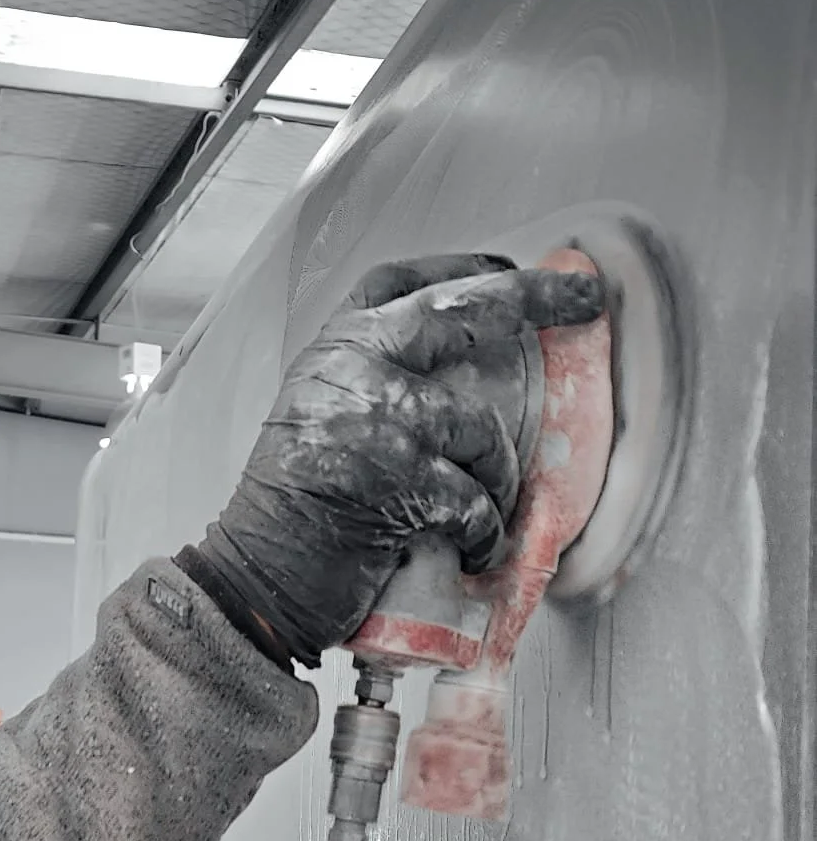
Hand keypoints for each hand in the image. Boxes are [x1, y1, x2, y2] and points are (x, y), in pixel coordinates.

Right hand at [192, 253, 605, 665]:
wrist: (256, 575)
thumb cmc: (289, 508)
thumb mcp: (316, 416)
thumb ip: (370, 383)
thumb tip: (465, 375)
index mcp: (333, 351)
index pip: (400, 283)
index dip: (460, 266)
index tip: (506, 265)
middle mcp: (355, 370)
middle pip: (462, 312)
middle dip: (534, 298)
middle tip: (584, 297)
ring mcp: (378, 422)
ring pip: (483, 432)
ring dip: (496, 480)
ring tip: (479, 515)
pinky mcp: (400, 482)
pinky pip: (477, 503)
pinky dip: (482, 534)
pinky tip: (466, 550)